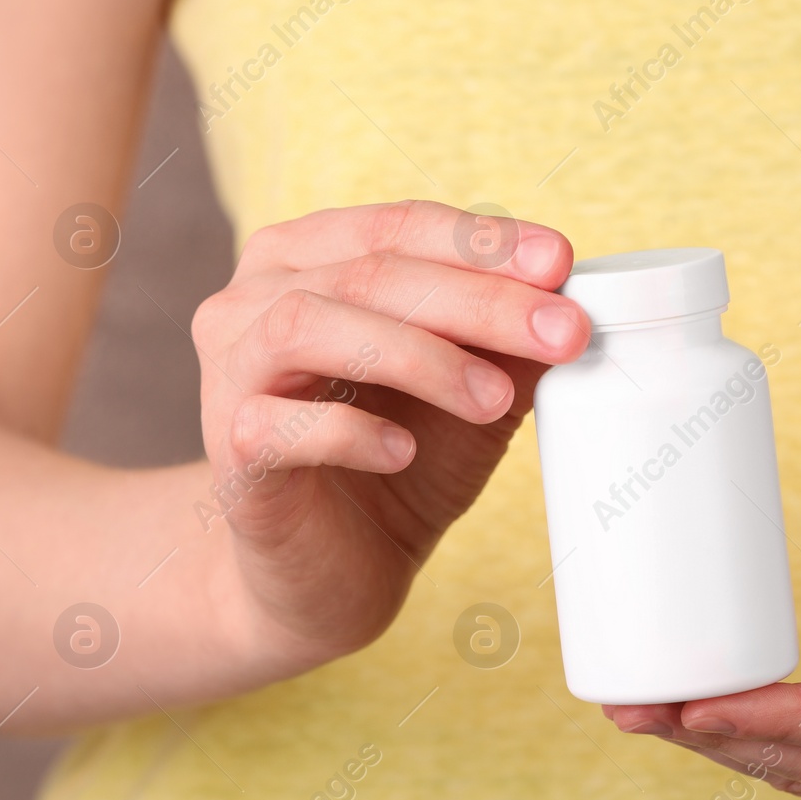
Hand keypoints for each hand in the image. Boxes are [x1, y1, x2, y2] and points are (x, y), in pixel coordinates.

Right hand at [192, 201, 588, 663]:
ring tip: (494, 398)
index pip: (399, 226)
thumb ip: (509, 343)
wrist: (332, 572)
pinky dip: (350, 431)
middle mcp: (252, 302)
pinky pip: (278, 425)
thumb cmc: (401, 460)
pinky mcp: (228, 457)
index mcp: (308, 260)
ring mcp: (230, 376)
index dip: (482, 240)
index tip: (561, 261)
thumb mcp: (475, 392)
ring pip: (309, 324)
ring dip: (418, 355)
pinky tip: (405, 451)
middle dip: (479, 300)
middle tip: (562, 332)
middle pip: (368, 271)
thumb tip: (572, 299)